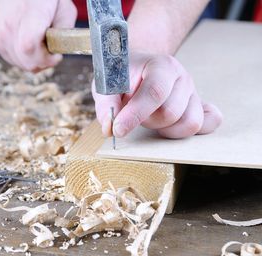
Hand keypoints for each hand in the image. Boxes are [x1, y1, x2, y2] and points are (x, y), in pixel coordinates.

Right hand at [0, 0, 76, 71]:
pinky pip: (15, 62)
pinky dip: (26, 60)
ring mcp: (2, 35)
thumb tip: (61, 51)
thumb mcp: (63, 8)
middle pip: (27, 61)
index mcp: (29, 13)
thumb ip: (64, 31)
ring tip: (42, 48)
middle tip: (52, 53)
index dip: (45, 58)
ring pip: (22, 65)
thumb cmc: (44, 0)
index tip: (57, 55)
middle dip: (44, 63)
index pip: (30, 46)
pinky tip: (32, 47)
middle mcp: (11, 25)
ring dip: (36, 62)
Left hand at [93, 52, 222, 138]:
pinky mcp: (200, 106)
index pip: (155, 92)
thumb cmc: (122, 77)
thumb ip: (106, 105)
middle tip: (132, 114)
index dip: (136, 114)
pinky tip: (170, 126)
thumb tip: (110, 128)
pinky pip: (209, 123)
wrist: (138, 66)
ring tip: (149, 118)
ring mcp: (194, 92)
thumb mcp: (106, 85)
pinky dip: (189, 130)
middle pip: (170, 113)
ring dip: (164, 129)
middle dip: (146, 121)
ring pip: (189, 123)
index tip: (118, 130)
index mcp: (161, 65)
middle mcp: (182, 77)